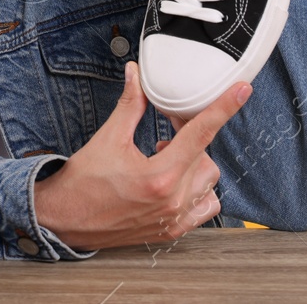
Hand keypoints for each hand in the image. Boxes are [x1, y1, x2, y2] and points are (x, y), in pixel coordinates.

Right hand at [30, 61, 251, 250]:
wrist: (65, 220)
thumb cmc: (83, 183)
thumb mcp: (108, 138)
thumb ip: (130, 105)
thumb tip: (136, 75)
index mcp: (159, 176)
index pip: (201, 133)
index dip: (223, 108)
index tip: (242, 91)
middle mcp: (173, 200)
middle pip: (205, 156)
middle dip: (189, 138)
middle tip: (166, 130)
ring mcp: (174, 219)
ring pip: (208, 180)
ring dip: (194, 164)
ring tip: (166, 158)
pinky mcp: (172, 230)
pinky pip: (205, 207)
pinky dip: (197, 190)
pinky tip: (176, 181)